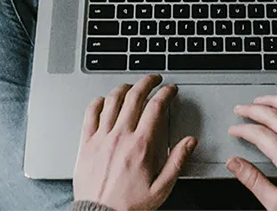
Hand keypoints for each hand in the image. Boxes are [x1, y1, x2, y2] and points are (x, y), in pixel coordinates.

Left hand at [73, 74, 195, 210]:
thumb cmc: (129, 205)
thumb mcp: (161, 188)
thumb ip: (177, 161)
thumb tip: (189, 142)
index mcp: (141, 145)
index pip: (155, 107)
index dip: (166, 93)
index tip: (170, 90)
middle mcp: (120, 136)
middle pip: (134, 96)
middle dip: (147, 82)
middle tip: (154, 79)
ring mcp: (101, 137)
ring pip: (112, 101)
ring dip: (124, 88)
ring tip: (131, 86)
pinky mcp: (87, 143)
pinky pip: (90, 114)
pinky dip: (98, 102)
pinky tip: (103, 100)